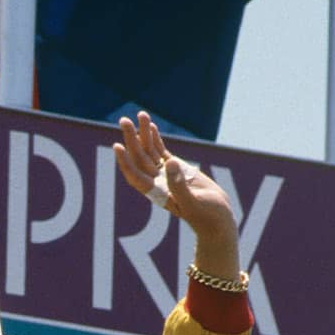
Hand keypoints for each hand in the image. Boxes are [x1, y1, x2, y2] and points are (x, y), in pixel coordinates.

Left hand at [114, 110, 239, 276]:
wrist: (217, 219)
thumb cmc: (207, 216)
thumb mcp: (194, 202)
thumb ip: (179, 185)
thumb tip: (169, 163)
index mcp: (157, 194)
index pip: (135, 176)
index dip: (125, 162)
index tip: (117, 146)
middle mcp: (157, 183)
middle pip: (139, 158)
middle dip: (132, 139)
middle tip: (124, 120)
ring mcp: (165, 175)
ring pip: (149, 152)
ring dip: (143, 134)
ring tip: (140, 115)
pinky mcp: (176, 169)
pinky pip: (161, 151)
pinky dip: (155, 139)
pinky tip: (150, 126)